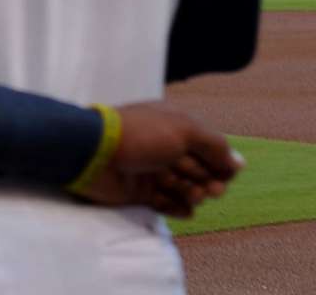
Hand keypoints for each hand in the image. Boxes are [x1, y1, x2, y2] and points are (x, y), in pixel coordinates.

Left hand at [74, 102, 241, 217]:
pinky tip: (182, 208)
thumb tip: (239, 163)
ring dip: (194, 194)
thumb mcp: (184, 130)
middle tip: (210, 190)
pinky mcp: (139, 191)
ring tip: (192, 196)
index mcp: (173, 126)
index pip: (207, 148)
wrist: (94, 154)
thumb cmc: (141, 136)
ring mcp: (150, 170)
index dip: (220, 163)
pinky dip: (177, 208)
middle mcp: (163, 147)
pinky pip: (166, 204)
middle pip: (198, 169)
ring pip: (184, 188)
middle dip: (209, 181)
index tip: (226, 175)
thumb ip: (215, 145)